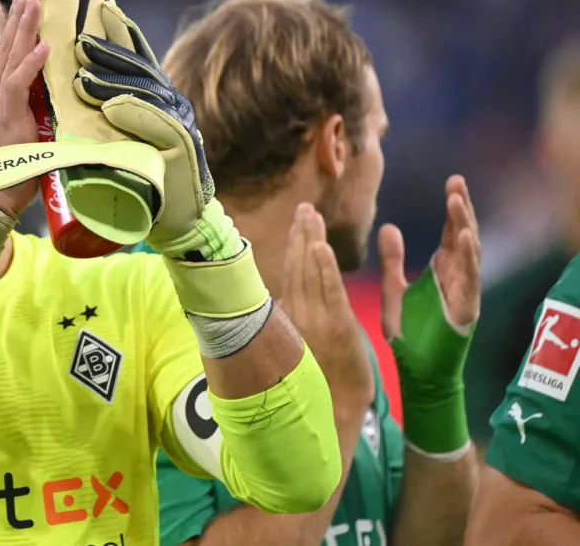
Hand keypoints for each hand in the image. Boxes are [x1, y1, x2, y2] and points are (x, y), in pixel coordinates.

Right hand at [0, 0, 49, 217]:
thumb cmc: (10, 170)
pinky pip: (19, 84)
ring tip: (33, 1)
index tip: (27, 4)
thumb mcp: (26, 134)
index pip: (8, 54)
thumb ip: (38, 115)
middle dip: (20, 17)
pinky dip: (31, 64)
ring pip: (12, 57)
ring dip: (24, 28)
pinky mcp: (6, 116)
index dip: (17, 28)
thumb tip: (61, 104)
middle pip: (8, 47)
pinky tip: (43, 46)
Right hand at [279, 204, 374, 406]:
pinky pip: (329, 292)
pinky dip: (324, 269)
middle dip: (300, 235)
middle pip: (298, 267)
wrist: (334, 412)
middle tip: (304, 207)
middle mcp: (299, 315)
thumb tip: (283, 303)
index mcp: (293, 318)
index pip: (291, 275)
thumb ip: (293, 322)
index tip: (297, 222)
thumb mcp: (300, 348)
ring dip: (310, 242)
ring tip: (310, 215)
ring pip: (310, 274)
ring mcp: (316, 320)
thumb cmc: (321, 384)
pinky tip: (322, 247)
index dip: (294, 247)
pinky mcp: (337, 327)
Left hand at [379, 176, 479, 453]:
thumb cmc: (410, 333)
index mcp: (442, 271)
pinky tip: (463, 238)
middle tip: (457, 181)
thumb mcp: (395, 289)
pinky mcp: (466, 309)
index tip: (452, 180)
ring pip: (469, 253)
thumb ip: (393, 260)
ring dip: (464, 227)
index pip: (449, 232)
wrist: (416, 372)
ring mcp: (464, 292)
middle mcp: (457, 278)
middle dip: (462, 209)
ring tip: (457, 202)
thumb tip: (388, 226)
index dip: (452, 208)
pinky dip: (467, 259)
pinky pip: (469, 280)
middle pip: (462, 236)